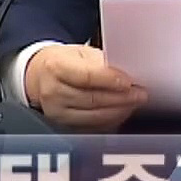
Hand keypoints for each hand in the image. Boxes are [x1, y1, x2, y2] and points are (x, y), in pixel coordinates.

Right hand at [24, 44, 145, 131]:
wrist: (40, 76)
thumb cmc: (63, 62)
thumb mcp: (80, 53)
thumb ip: (100, 63)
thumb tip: (125, 73)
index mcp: (55, 67)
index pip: (86, 76)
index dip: (110, 80)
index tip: (129, 81)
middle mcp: (53, 92)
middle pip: (92, 99)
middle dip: (121, 98)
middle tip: (140, 94)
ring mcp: (56, 112)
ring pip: (94, 116)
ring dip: (119, 110)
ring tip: (134, 102)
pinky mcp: (63, 125)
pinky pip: (92, 127)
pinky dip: (110, 120)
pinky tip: (121, 112)